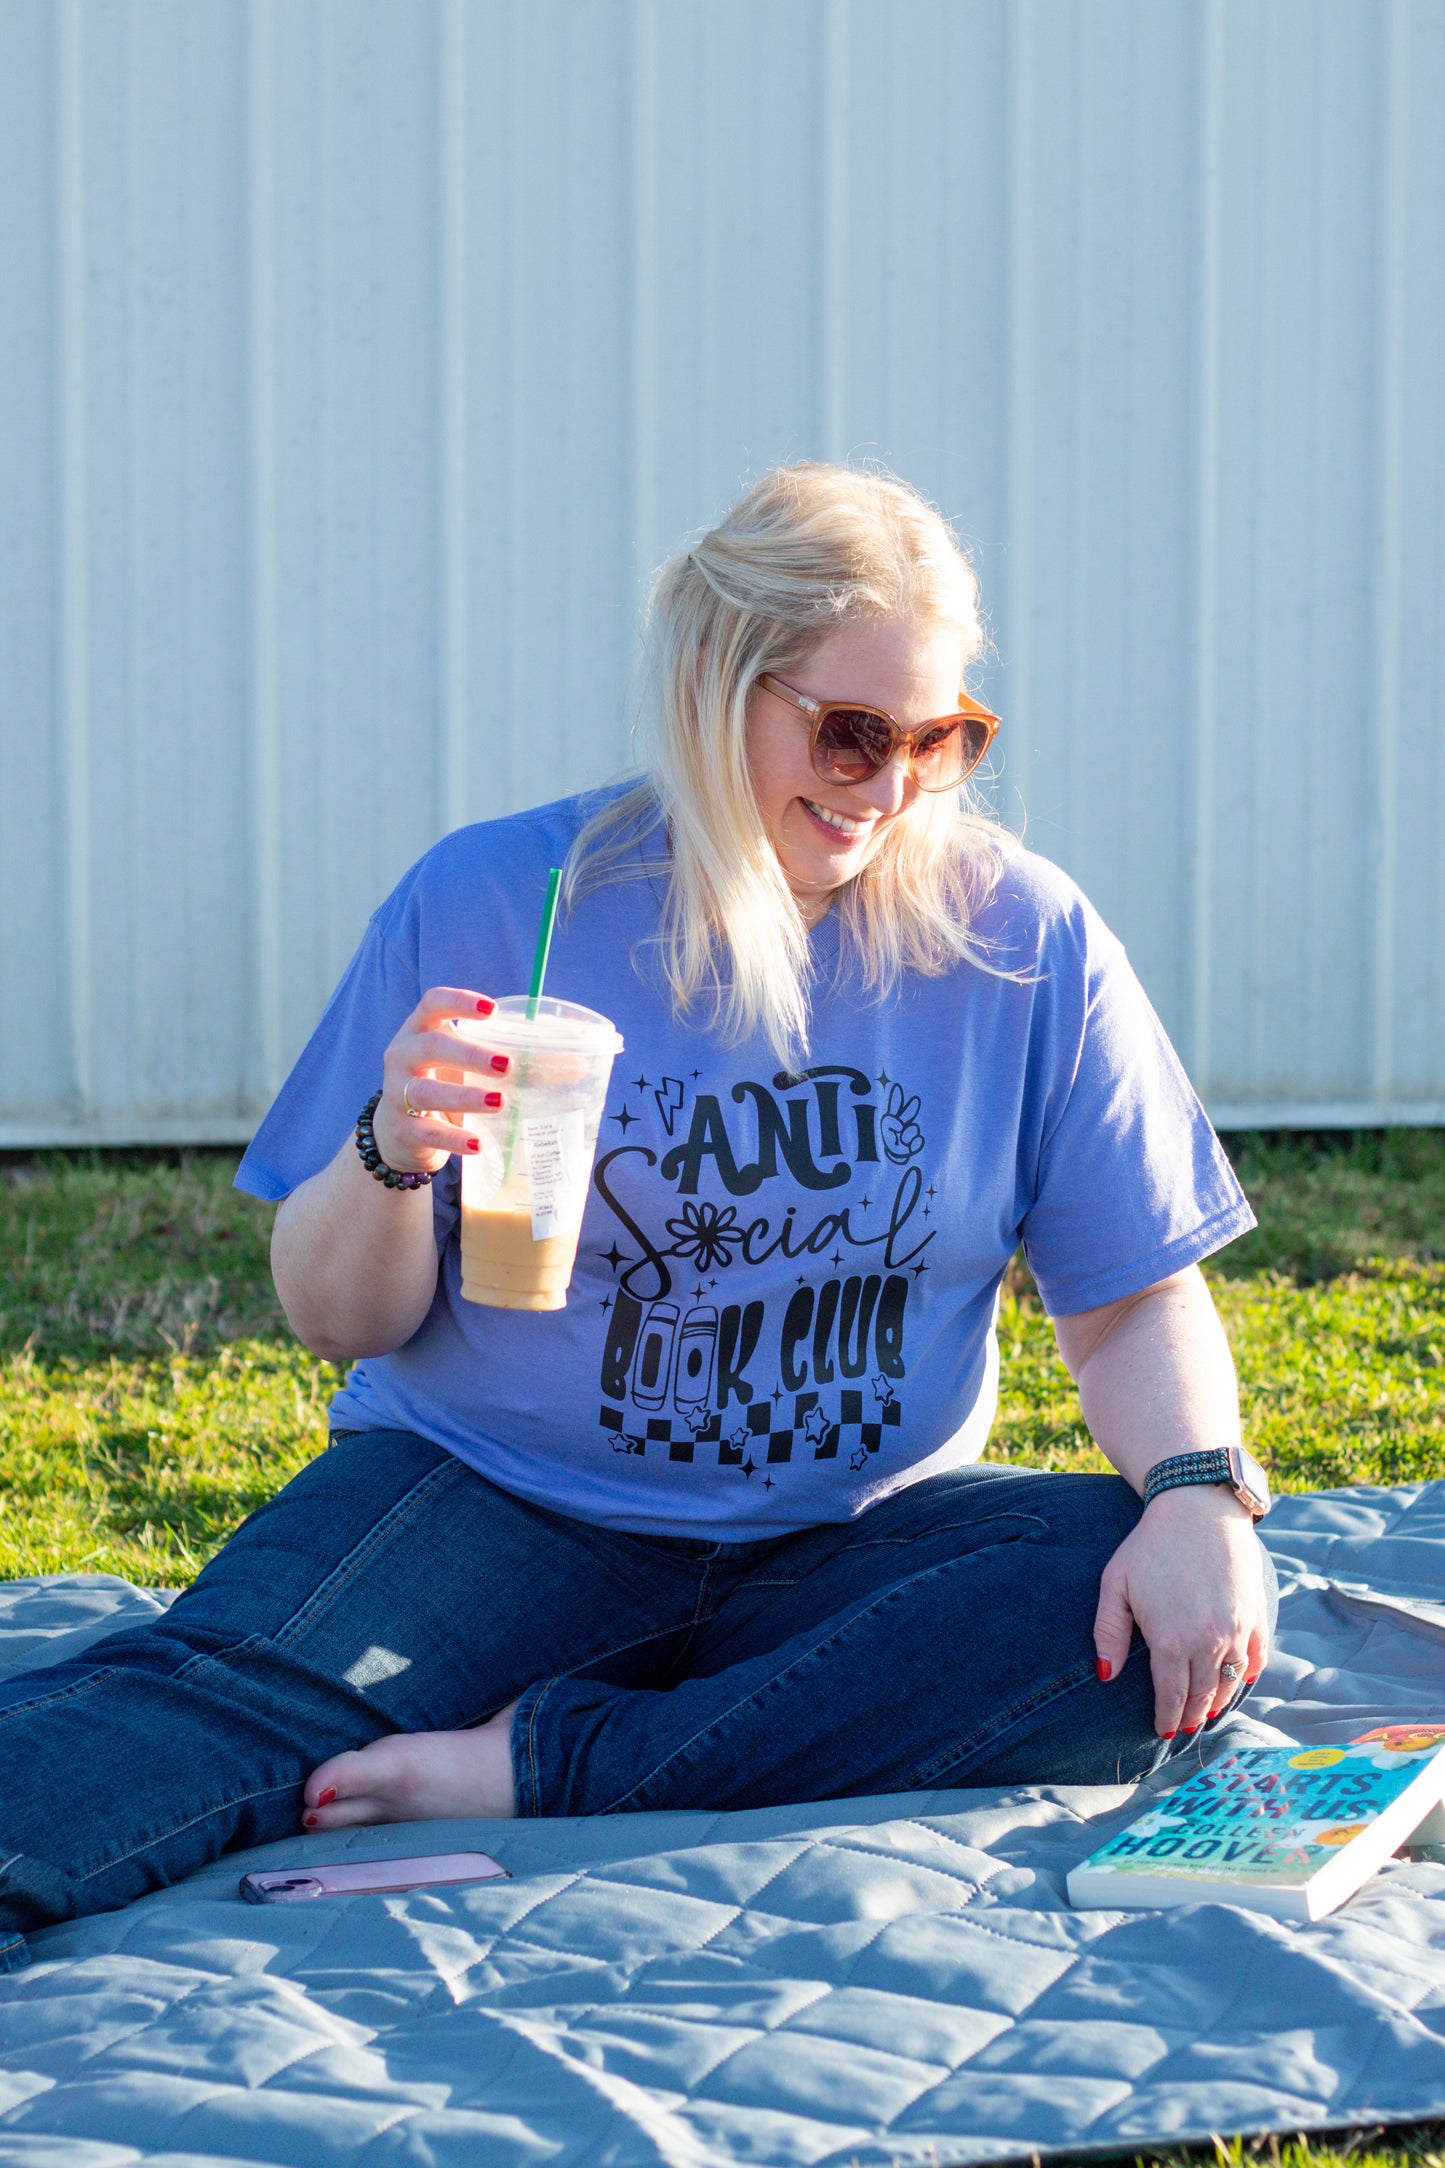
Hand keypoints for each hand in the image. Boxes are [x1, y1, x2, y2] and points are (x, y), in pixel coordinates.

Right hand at [372, 987, 509, 1176]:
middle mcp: (403, 1056)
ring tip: (499, 1102)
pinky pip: (428, 1132)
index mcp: (419, 1030)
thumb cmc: (442, 1085)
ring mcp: (396, 1093)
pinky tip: (478, 1143)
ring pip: (425, 1092)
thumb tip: (574, 1066)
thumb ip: (505, 1060)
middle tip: (506, 1065)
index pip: (433, 1003)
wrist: (399, 1133)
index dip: (460, 1002)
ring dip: (464, 1096)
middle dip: (469, 1054)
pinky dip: (454, 1138)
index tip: (492, 1010)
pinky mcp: (402, 1129)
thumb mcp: (464, 1066)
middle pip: (431, 1046)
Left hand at [1093, 1484, 1268, 1737]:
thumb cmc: (1149, 1545)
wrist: (1198, 1508)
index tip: (1163, 1730)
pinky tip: (1237, 1681)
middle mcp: (1208, 1643)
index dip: (1167, 1718)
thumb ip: (1108, 1633)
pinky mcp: (1257, 1616)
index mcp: (1171, 1641)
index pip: (1171, 1697)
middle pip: (1201, 1696)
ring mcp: (1237, 1631)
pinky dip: (1246, 1676)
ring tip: (1206, 1711)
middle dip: (1191, 1716)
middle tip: (1184, 1727)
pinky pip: (1255, 1659)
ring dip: (1217, 1701)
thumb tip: (1106, 1677)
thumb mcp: (1115, 1585)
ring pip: (1230, 1683)